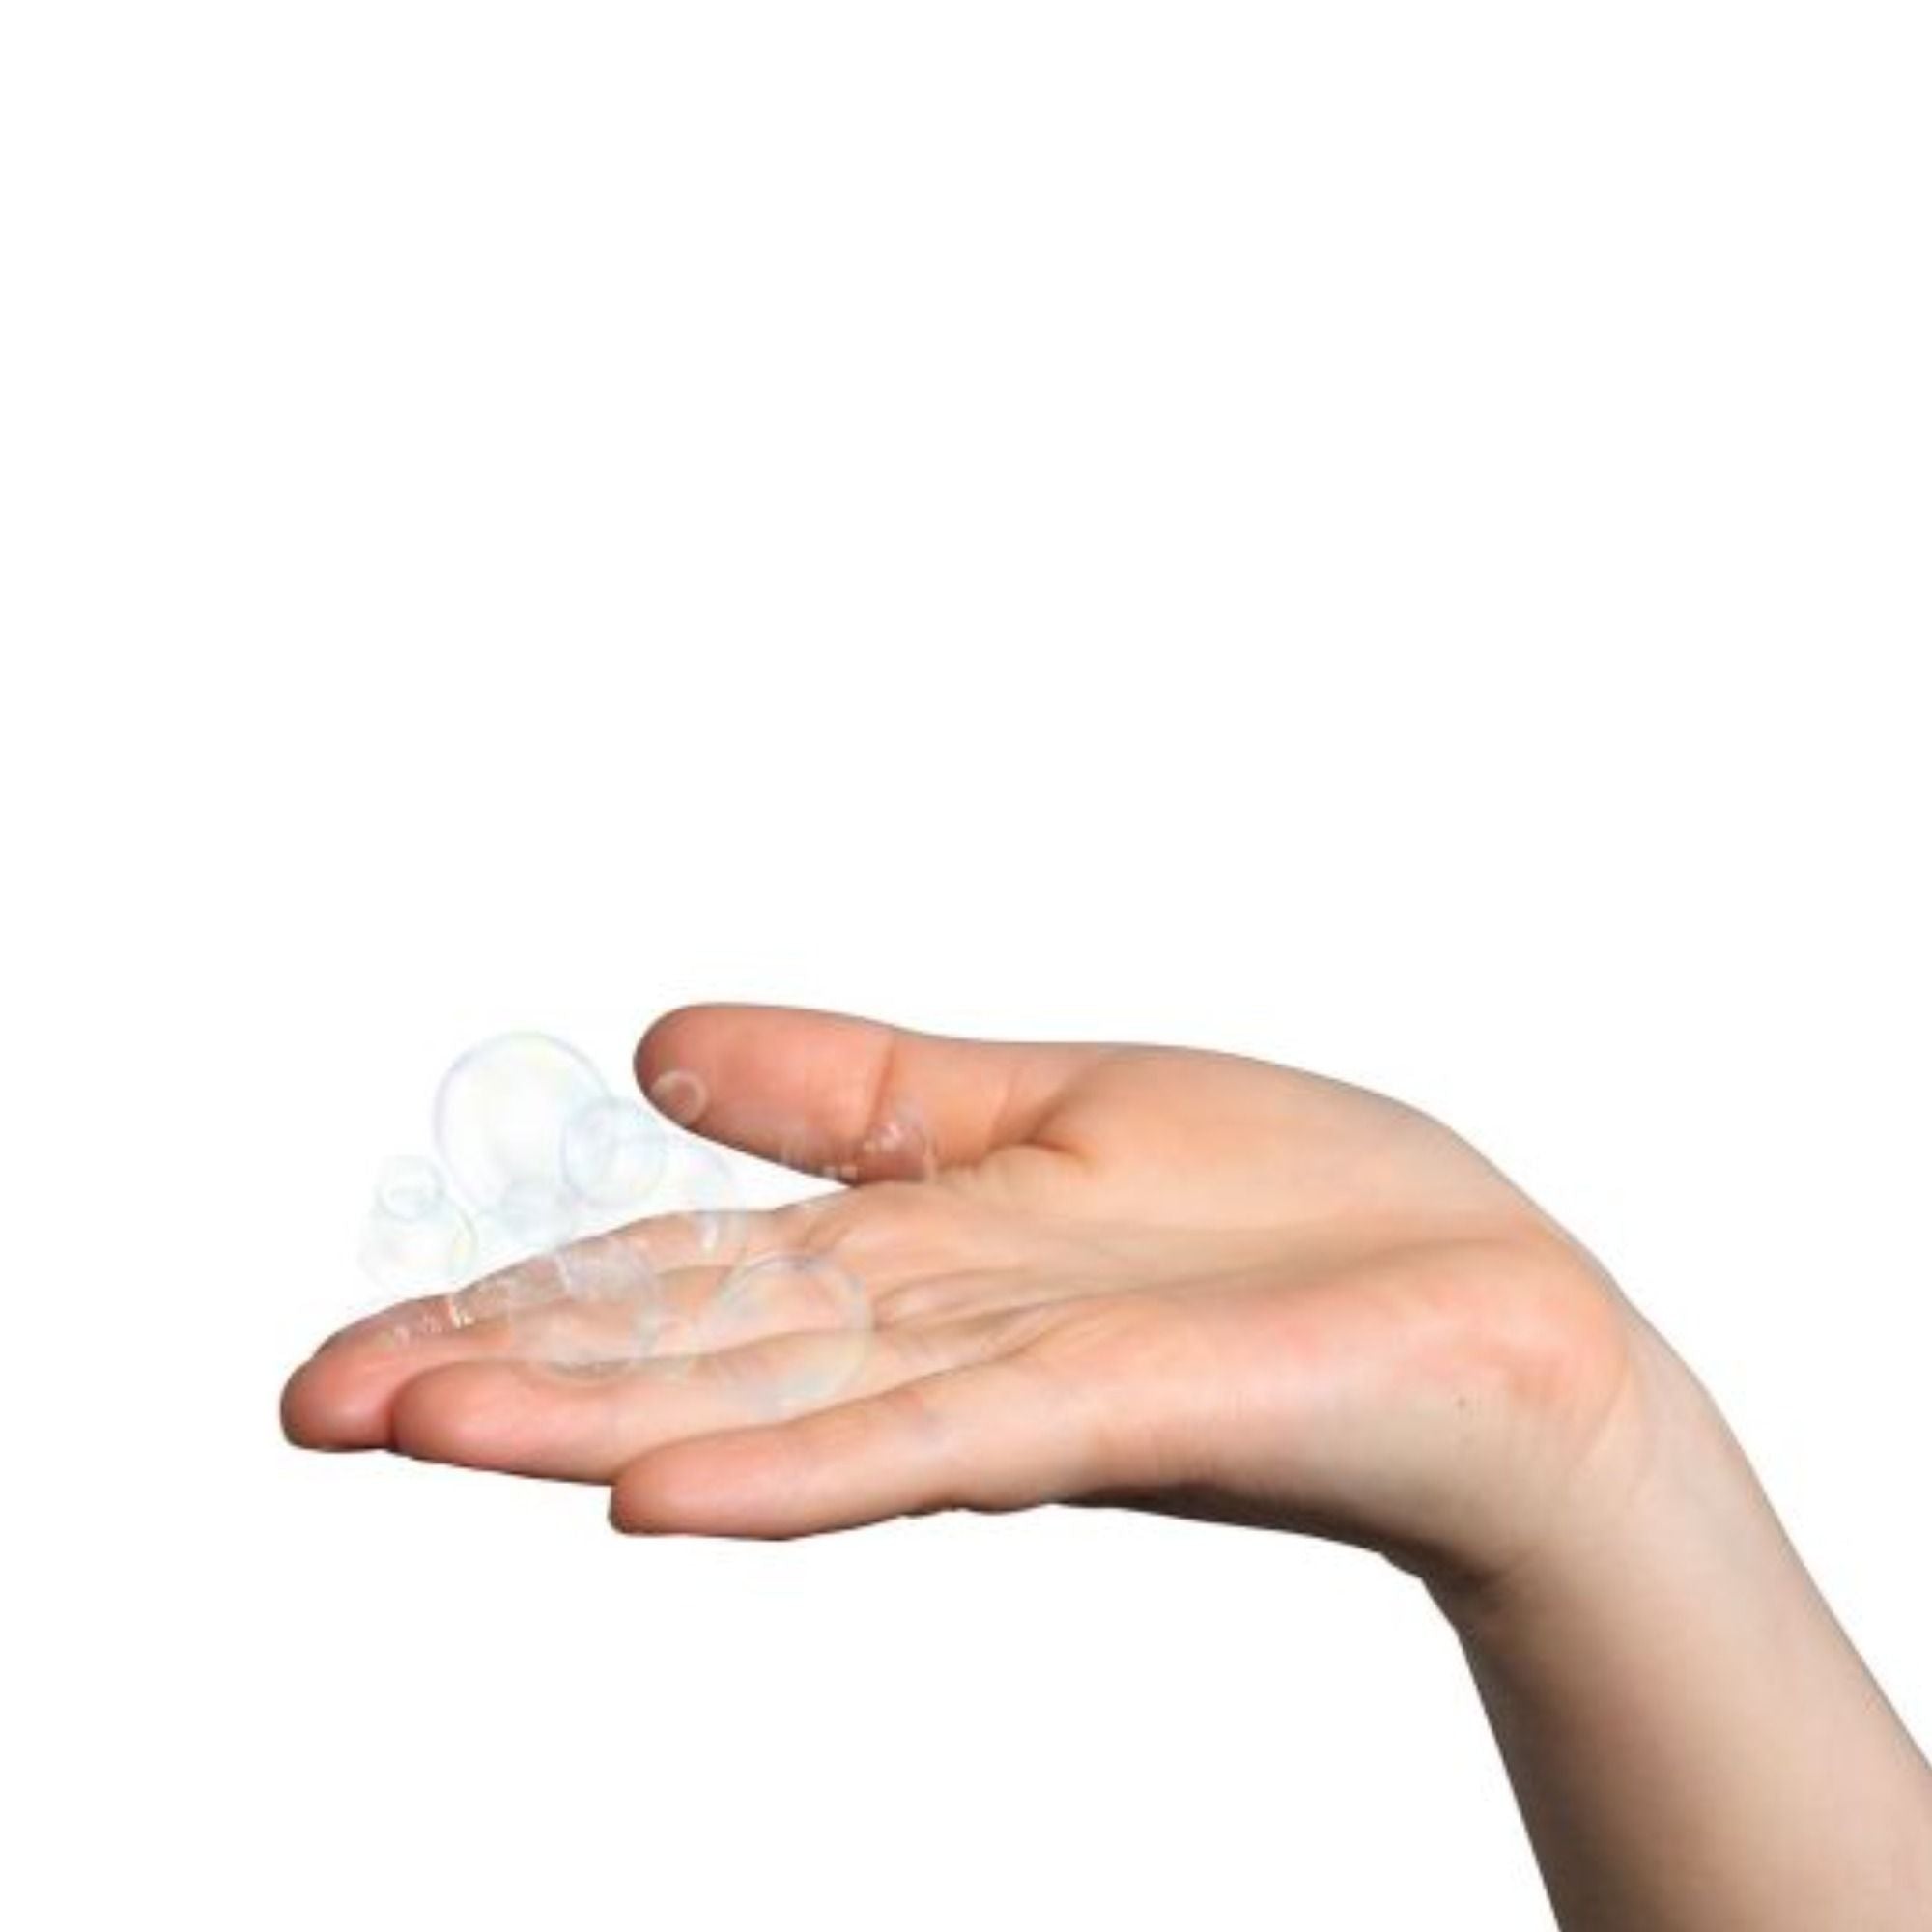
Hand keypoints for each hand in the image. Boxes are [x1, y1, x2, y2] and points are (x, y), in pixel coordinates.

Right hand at [285, 1006, 1638, 1585]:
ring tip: (420, 1432)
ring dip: (594, 1421)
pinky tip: (657, 1492)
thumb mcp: (1045, 1109)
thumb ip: (857, 1098)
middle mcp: (937, 1335)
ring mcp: (1023, 1378)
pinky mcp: (1130, 1405)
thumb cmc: (1294, 1222)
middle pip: (694, 1353)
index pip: (681, 1286)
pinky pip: (941, 1437)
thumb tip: (654, 1047)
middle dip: (506, 1378)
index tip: (359, 1354)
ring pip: (777, 1405)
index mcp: (911, 1261)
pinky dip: (795, 1466)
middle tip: (312, 1406)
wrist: (1500, 1322)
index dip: (521, 1312)